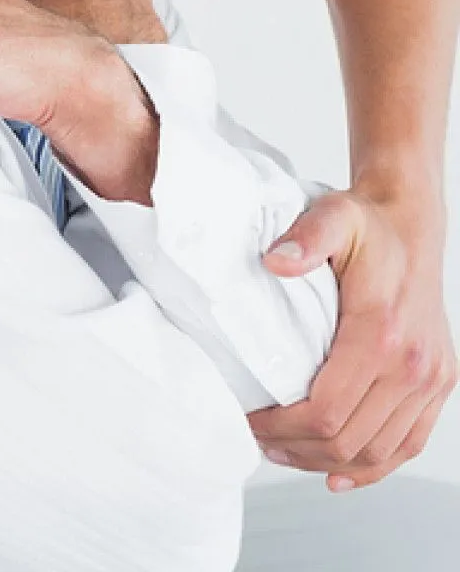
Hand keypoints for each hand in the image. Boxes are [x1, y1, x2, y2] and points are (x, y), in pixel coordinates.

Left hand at [248, 188, 455, 490]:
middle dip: (297, 449)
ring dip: (327, 462)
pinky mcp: (437, 384)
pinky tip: (341, 472)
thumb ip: (304, 238)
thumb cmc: (366, 225)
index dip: (284, 427)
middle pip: (348, 439)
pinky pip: (408, 443)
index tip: (252, 421)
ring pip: (377, 451)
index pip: (327, 408)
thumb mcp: (331, 218)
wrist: (410, 225)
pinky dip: (375, 467)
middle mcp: (412, 365)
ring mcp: (429, 379)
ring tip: (286, 454)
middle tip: (259, 440)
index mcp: (380, 332)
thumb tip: (274, 262)